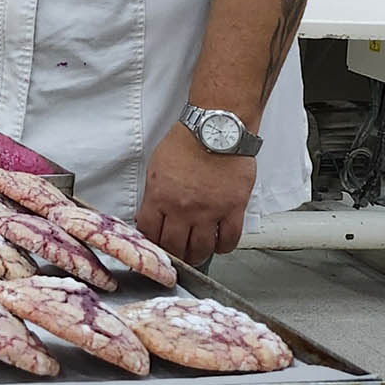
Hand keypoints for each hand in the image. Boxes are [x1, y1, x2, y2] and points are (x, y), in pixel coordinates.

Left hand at [135, 123, 254, 263]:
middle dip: (174, 255)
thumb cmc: (187, 142)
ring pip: (202, 248)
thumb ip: (154, 194)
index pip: (150, 233)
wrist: (216, 129)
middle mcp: (183, 208)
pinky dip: (224, 247)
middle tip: (177, 255)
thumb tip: (151, 214)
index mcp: (160, 197)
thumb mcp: (156, 166)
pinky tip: (220, 245)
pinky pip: (229, 239)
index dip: (152, 243)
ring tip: (197, 253)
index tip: (156, 245)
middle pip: (175, 246)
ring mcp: (210, 211)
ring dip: (198, 255)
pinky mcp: (234, 208)